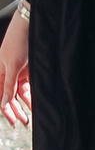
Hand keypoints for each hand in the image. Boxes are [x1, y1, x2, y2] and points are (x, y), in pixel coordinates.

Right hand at [0, 5, 27, 127]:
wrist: (32, 27)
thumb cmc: (19, 43)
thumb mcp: (13, 65)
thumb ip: (8, 85)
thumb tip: (3, 103)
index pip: (1, 97)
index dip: (5, 110)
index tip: (12, 122)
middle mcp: (7, 75)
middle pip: (10, 97)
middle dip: (16, 110)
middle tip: (24, 123)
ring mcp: (19, 73)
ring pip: (21, 94)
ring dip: (25, 105)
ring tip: (30, 117)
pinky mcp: (29, 71)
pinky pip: (30, 87)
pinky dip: (32, 96)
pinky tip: (36, 105)